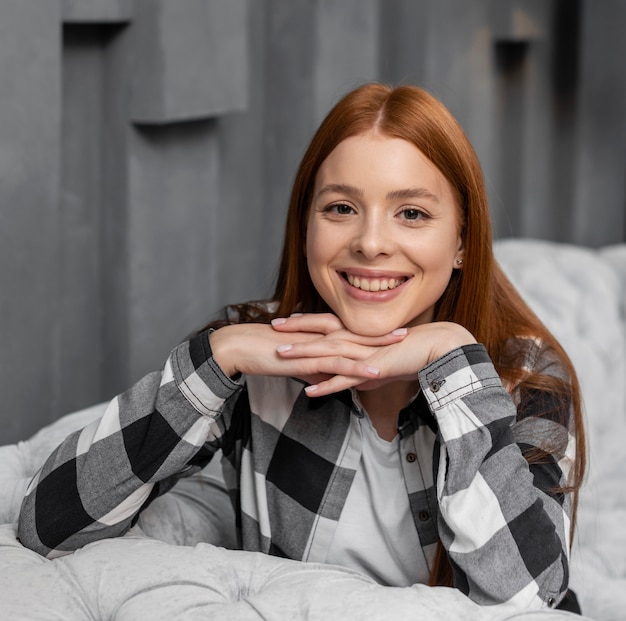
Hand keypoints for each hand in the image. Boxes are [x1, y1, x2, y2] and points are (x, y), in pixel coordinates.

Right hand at [208, 314, 407, 383]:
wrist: (243, 348)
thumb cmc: (267, 353)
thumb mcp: (298, 363)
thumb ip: (317, 370)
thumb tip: (332, 381)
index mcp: (321, 335)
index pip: (353, 333)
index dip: (375, 333)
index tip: (394, 332)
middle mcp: (322, 336)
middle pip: (359, 336)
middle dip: (385, 336)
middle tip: (410, 334)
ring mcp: (317, 346)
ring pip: (353, 347)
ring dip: (378, 348)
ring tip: (402, 349)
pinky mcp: (309, 357)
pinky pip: (337, 364)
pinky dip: (357, 367)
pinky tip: (374, 371)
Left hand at [273, 316, 475, 395]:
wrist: (437, 349)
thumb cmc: (412, 353)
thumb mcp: (383, 363)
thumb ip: (365, 371)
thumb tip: (355, 380)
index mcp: (359, 335)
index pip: (326, 324)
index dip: (304, 322)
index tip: (285, 320)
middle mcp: (358, 340)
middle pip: (321, 332)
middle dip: (295, 330)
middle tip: (272, 326)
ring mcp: (363, 354)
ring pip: (328, 352)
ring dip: (303, 354)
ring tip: (280, 355)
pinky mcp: (372, 369)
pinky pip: (345, 378)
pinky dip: (326, 385)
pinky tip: (309, 391)